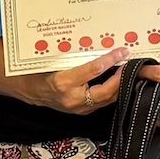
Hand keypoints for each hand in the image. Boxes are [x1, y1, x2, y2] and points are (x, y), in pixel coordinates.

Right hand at [6, 46, 126, 114]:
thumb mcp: (55, 59)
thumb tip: (100, 46)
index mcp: (63, 82)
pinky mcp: (81, 111)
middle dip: (121, 78)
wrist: (28, 89)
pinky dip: (112, 92)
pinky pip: (102, 102)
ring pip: (106, 99)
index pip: (93, 70)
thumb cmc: (39, 71)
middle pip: (105, 91)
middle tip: (132, 65)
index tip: (122, 51)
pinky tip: (119, 83)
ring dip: (120, 86)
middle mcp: (71, 98)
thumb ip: (78, 56)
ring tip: (130, 74)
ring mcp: (77, 108)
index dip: (110, 60)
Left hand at [142, 62, 159, 131]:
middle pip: (154, 95)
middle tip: (141, 84)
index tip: (137, 70)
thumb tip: (151, 69)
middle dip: (146, 88)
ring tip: (152, 96)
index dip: (144, 72)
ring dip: (152, 103)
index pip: (159, 75)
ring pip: (157, 110)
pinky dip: (159, 115)